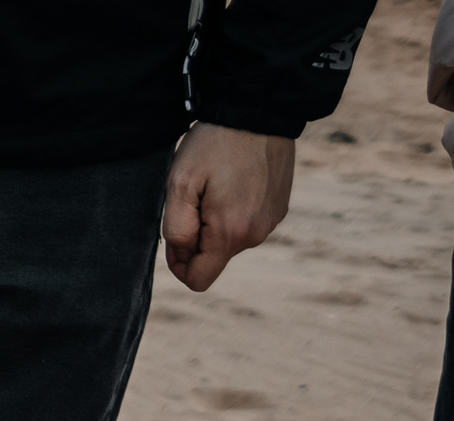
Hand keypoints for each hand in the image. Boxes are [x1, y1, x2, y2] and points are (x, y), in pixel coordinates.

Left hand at [163, 124, 295, 291]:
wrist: (258, 108)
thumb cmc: (214, 144)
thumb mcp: (180, 185)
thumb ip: (176, 230)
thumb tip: (183, 254)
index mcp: (231, 234)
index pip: (198, 280)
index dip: (178, 266)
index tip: (174, 237)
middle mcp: (257, 234)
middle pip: (214, 259)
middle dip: (197, 238)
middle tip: (195, 198)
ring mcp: (272, 221)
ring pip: (230, 241)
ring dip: (215, 223)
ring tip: (216, 185)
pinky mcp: (279, 207)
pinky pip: (247, 223)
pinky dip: (234, 211)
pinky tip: (233, 181)